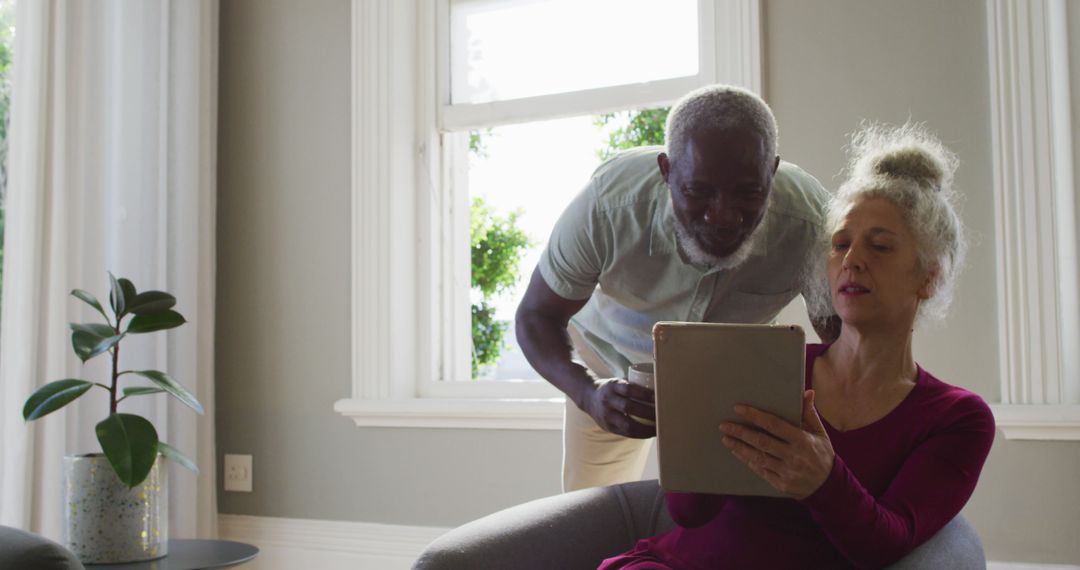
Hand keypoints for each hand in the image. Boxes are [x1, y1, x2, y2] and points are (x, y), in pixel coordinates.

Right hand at [583, 378, 655, 438]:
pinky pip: (626, 433)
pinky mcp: (608, 427)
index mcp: (612, 386)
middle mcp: (608, 400)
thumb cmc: (611, 390)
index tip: (658, 398)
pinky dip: (640, 434)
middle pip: (629, 407)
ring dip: (645, 428)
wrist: (588, 398)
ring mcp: (606, 415)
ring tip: (658, 429)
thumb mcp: (618, 383)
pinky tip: (649, 433)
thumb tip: (659, 389)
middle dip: (648, 413)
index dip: (644, 394)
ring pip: (628, 425)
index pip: (629, 389)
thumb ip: (633, 386)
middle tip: (663, 415)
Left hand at [719, 390, 833, 498]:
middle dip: (741, 432)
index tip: (738, 409)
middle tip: (724, 425)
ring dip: (740, 447)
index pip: (774, 425)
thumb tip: (807, 392)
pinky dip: (748, 461)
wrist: (829, 486)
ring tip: (726, 438)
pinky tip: (738, 452)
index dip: (755, 416)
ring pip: (758, 457)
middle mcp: (793, 456)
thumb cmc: (822, 454)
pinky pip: (761, 470)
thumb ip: (809, 413)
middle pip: (762, 442)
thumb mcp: (820, 433)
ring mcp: (787, 471)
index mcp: (802, 440)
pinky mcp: (781, 484)